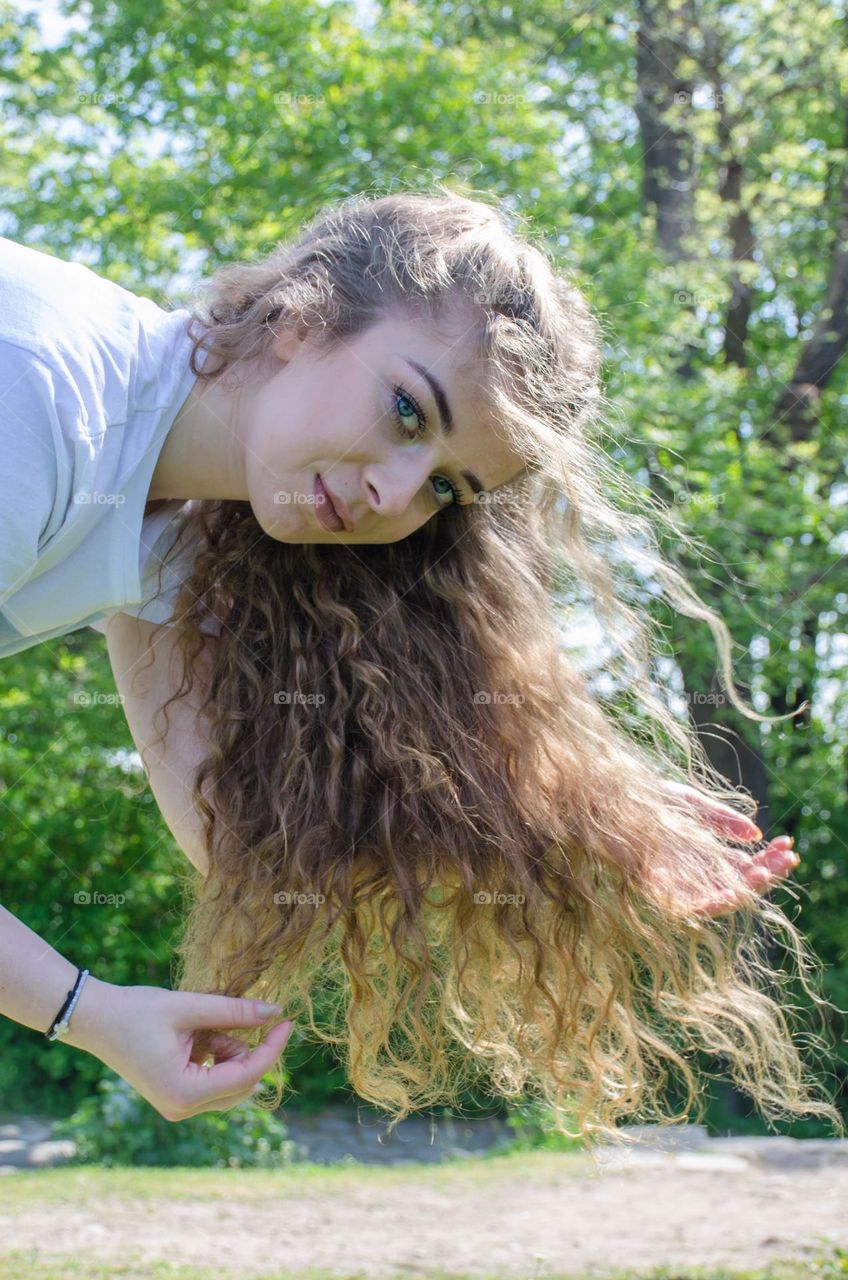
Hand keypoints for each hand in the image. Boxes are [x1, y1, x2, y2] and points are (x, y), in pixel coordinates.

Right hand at [67, 980, 293, 1120]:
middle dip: (245, 1049)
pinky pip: (213, 1079)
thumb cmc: (137, 1011)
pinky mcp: (175, 1097)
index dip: (271, 1048)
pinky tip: (195, 1036)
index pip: (246, 1076)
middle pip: (241, 1084)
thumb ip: (234, 1011)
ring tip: (201, 1026)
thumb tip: (275, 1011)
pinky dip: (215, 1055)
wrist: (95, 1019)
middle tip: (235, 1016)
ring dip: (228, 1051)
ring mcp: (178, 1106)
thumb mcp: (189, 1007)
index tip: (288, 1021)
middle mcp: (182, 1109)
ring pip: (229, 1082)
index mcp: (185, 1093)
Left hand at [658, 780, 799, 917]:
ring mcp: (678, 884)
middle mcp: (695, 874)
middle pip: (739, 884)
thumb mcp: (693, 805)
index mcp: (706, 855)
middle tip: (789, 858)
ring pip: (721, 898)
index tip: (790, 845)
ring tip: (766, 872)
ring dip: (747, 888)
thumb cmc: (647, 800)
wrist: (608, 799)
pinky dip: (714, 901)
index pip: (745, 866)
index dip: (770, 859)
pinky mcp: (658, 891)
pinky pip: (690, 906)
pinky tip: (734, 890)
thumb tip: (755, 835)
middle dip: (767, 873)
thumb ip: (722, 820)